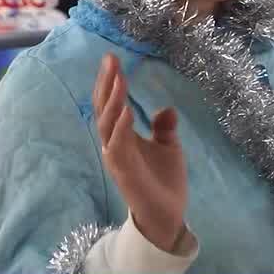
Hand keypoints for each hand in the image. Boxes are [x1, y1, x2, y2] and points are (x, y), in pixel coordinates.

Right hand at [93, 54, 187, 252]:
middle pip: (104, 109)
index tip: (113, 59)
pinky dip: (121, 128)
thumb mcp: (168, 147)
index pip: (111, 104)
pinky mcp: (124, 172)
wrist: (168, 214)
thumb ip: (164, 128)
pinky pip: (117, 147)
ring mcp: (116, 158)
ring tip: (119, 80)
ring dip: (112, 102)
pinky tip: (126, 110)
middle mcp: (114, 144)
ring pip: (107, 125)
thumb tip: (166, 109)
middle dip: (106, 84)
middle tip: (111, 60)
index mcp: (122, 136)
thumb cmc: (164, 181)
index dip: (110, 82)